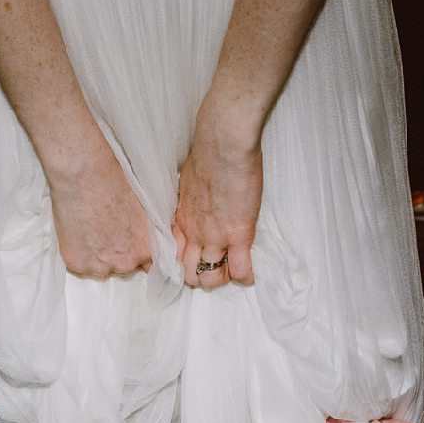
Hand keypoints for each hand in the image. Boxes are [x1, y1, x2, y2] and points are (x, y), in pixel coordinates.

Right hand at [48, 140, 152, 277]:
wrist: (84, 175)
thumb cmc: (114, 182)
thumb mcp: (144, 209)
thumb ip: (147, 231)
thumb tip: (148, 238)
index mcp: (146, 250)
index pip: (147, 265)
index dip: (134, 251)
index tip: (126, 241)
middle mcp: (126, 263)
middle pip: (122, 266)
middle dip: (115, 252)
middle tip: (105, 229)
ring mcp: (100, 266)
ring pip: (99, 266)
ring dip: (95, 253)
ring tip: (90, 227)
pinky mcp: (77, 263)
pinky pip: (79, 263)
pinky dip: (77, 251)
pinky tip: (78, 230)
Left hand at [171, 116, 260, 286]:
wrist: (222, 144)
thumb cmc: (206, 154)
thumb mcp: (187, 181)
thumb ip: (191, 198)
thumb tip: (197, 197)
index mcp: (181, 220)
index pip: (174, 257)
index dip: (185, 264)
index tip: (196, 260)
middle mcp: (194, 233)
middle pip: (190, 274)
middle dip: (201, 277)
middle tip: (216, 269)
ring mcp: (216, 236)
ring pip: (212, 278)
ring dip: (223, 279)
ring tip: (232, 271)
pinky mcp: (239, 234)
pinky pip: (240, 269)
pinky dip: (245, 277)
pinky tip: (249, 275)